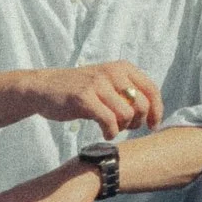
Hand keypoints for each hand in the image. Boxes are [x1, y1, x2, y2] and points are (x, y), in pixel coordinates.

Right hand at [26, 62, 163, 138]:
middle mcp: (112, 72)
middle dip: (137, 122)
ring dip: (122, 128)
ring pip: (126, 114)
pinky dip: (110, 132)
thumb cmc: (79, 90)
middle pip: (141, 105)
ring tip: (112, 129)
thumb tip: (152, 113)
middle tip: (126, 127)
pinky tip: (105, 134)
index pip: (151, 90)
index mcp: (121, 68)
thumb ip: (127, 92)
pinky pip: (109, 121)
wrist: (44, 88)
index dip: (156, 111)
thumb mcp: (107, 83)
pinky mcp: (84, 97)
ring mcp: (97, 84)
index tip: (152, 125)